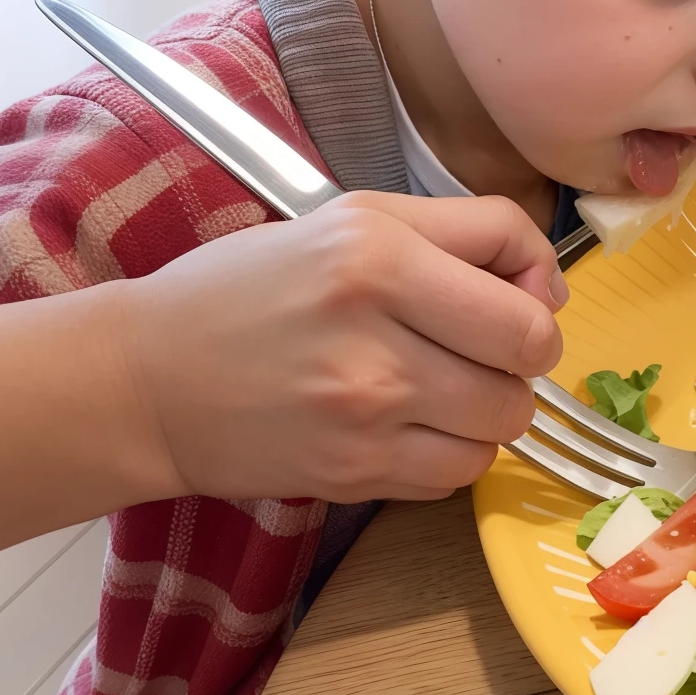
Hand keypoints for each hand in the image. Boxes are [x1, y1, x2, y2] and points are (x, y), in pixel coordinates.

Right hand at [117, 192, 565, 505]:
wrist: (148, 380)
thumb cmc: (251, 289)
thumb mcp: (349, 220)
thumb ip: (457, 232)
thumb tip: (547, 282)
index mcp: (377, 252)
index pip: (525, 278)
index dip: (542, 287)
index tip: (517, 291)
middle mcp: (377, 333)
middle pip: (529, 356)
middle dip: (523, 351)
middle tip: (485, 344)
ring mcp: (367, 412)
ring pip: (505, 422)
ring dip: (491, 406)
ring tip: (442, 384)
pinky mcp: (356, 473)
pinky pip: (461, 474)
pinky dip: (454, 452)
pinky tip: (412, 424)